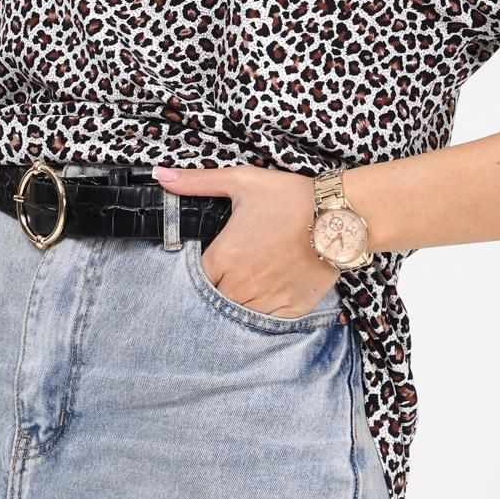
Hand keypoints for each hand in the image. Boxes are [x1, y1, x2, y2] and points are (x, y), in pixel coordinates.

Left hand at [152, 163, 338, 318]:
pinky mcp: (291, 309)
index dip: (204, 270)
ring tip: (254, 278)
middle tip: (237, 266)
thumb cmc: (290, 197)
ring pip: (238, 314)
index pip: (195, 279)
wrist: (340, 215)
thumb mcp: (241, 181)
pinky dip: (265, 310)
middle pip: (215, 299)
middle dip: (221, 285)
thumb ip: (197, 182)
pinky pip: (267, 322)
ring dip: (240, 300)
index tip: (215, 259)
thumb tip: (160, 176)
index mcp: (224, 257)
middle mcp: (241, 285)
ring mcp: (266, 301)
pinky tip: (272, 289)